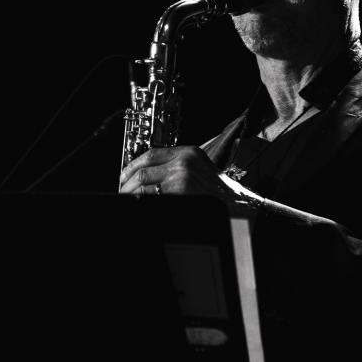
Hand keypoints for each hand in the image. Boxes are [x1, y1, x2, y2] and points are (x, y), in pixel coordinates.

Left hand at [118, 146, 236, 202]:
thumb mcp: (200, 169)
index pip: (151, 154)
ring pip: (144, 186)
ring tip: (129, 202)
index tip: (124, 176)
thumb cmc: (220, 192)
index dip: (132, 166)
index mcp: (188, 153)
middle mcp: (183, 162)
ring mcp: (181, 178)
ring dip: (132, 196)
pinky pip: (153, 199)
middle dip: (128, 184)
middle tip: (123, 192)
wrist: (238, 205)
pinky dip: (143, 204)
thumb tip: (149, 177)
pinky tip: (141, 209)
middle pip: (144, 171)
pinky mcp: (180, 193)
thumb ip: (177, 168)